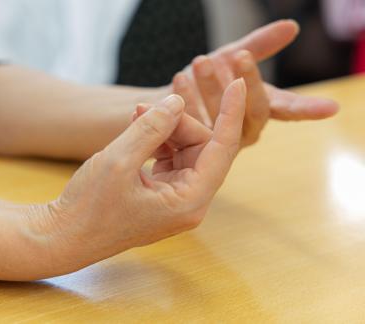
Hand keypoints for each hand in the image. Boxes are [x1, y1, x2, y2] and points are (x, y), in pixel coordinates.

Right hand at [29, 79, 245, 272]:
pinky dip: (155, 142)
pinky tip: (135, 130)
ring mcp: (175, 200)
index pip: (223, 149)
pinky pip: (169, 159)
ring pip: (185, 151)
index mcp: (189, 201)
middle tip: (143, 109)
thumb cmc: (88, 207)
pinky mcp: (160, 196)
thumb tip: (177, 102)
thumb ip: (151, 128)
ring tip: (134, 118)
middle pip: (201, 148)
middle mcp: (189, 203)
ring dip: (164, 130)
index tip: (238, 83)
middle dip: (177, 122)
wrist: (63, 237)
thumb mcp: (118, 160)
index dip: (230, 113)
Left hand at [170, 20, 338, 146]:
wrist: (169, 100)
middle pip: (254, 110)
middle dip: (247, 81)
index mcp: (261, 109)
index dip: (309, 109)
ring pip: (222, 116)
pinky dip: (186, 98)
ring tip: (200, 60)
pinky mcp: (193, 146)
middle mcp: (245, 130)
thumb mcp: (231, 58)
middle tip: (238, 55)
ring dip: (211, 85)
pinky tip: (179, 79)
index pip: (289, 109)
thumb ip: (259, 45)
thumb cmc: (208, 79)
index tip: (330, 108)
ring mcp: (220, 141)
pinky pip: (192, 122)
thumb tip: (291, 26)